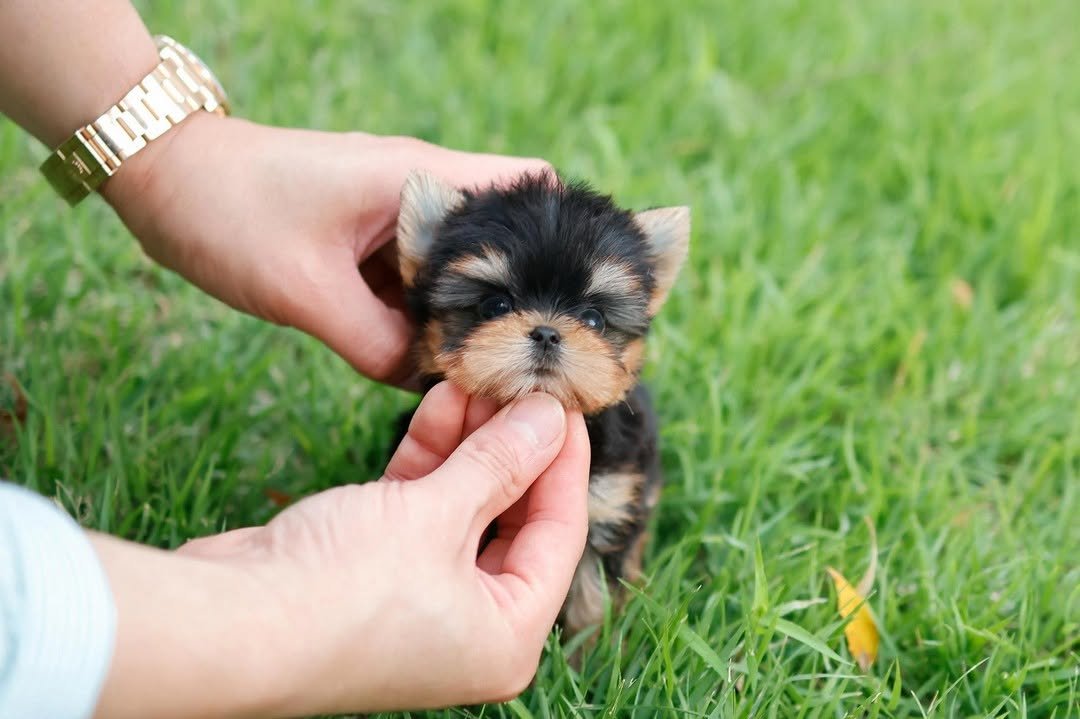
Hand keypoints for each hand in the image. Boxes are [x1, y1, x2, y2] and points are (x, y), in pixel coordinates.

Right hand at [92, 382, 589, 717]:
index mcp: (507, 636)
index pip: (560, 532)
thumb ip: (501, 462)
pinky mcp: (376, 570)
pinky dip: (429, 460)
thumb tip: (551, 416)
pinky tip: (438, 404)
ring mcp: (420, 598)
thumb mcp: (438, 514)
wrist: (227, 624)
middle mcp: (470, 625)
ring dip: (470, 444)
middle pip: (513, 518)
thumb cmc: (343, 590)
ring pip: (464, 507)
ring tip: (476, 380)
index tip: (566, 402)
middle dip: (513, 446)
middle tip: (519, 382)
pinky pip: (420, 508)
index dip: (565, 460)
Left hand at [101, 113, 548, 385]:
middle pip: (498, 242)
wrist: (162, 180)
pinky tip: (423, 358)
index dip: (561, 239)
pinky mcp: (366, 242)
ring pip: (453, 270)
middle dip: (512, 297)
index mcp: (421, 180)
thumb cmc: (230, 214)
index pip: (530, 186)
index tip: (569, 303)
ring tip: (484, 368)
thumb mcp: (305, 291)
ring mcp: (393, 217)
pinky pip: (411, 283)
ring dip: (460, 315)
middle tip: (528, 358)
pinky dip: (418, 317)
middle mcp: (420, 192)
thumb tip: (425, 385)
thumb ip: (375, 346)